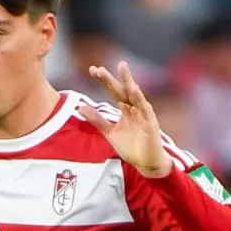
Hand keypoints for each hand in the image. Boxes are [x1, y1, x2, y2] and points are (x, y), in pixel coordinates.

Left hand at [83, 61, 170, 177]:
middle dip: (110, 79)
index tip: (92, 70)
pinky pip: (144, 108)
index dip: (103, 80)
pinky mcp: (150, 122)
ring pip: (135, 94)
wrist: (146, 163)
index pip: (113, 91)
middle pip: (121, 89)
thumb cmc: (131, 147)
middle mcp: (134, 108)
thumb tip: (81, 108)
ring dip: (128, 81)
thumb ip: (98, 120)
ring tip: (121, 67)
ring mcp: (143, 114)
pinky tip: (134, 89)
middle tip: (98, 69)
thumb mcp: (110, 133)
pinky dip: (139, 98)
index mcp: (125, 109)